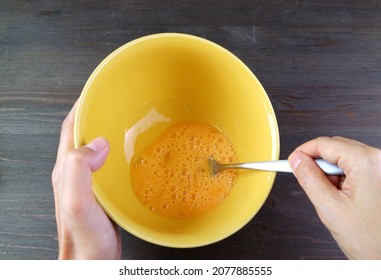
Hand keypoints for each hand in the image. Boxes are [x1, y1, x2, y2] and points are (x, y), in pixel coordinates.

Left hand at [52, 101, 120, 258]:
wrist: (93, 263)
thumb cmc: (85, 241)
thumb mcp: (77, 203)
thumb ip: (79, 171)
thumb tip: (98, 144)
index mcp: (67, 170)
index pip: (71, 127)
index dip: (83, 105)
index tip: (97, 90)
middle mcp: (76, 174)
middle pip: (85, 135)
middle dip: (99, 114)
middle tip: (118, 102)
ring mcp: (91, 183)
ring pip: (99, 148)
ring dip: (111, 132)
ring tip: (128, 121)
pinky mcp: (104, 192)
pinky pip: (110, 164)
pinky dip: (121, 152)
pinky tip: (133, 154)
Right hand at [288, 136, 380, 258]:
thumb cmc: (376, 241)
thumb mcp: (330, 208)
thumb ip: (308, 178)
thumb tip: (297, 161)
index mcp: (368, 162)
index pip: (325, 144)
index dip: (303, 152)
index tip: (292, 161)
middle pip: (337, 149)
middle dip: (319, 164)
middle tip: (307, 181)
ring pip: (348, 159)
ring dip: (334, 174)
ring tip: (334, 199)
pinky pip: (361, 168)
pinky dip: (348, 179)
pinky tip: (347, 199)